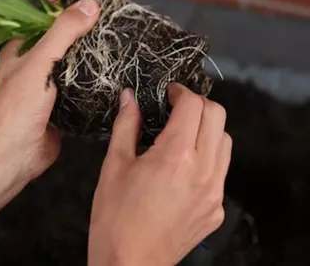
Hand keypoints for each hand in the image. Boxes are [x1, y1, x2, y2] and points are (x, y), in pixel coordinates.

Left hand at [0, 0, 99, 181]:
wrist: (14, 153)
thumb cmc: (18, 105)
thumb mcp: (41, 61)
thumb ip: (64, 33)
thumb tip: (91, 5)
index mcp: (21, 53)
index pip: (49, 28)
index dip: (72, 21)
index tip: (99, 16)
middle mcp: (33, 71)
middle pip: (65, 52)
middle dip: (87, 47)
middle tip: (115, 38)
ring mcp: (47, 93)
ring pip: (74, 76)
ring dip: (92, 71)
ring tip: (120, 59)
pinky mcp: (60, 112)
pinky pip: (81, 97)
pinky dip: (93, 93)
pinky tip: (113, 86)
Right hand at [89, 84, 231, 265]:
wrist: (129, 264)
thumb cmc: (114, 216)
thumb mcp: (114, 166)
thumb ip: (125, 125)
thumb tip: (128, 97)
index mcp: (175, 155)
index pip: (193, 105)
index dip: (180, 92)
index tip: (168, 93)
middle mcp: (203, 170)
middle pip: (217, 117)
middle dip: (198, 105)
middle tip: (176, 109)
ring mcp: (215, 192)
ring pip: (225, 142)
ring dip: (207, 129)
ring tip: (183, 135)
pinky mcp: (216, 209)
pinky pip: (221, 171)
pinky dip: (208, 158)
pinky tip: (185, 169)